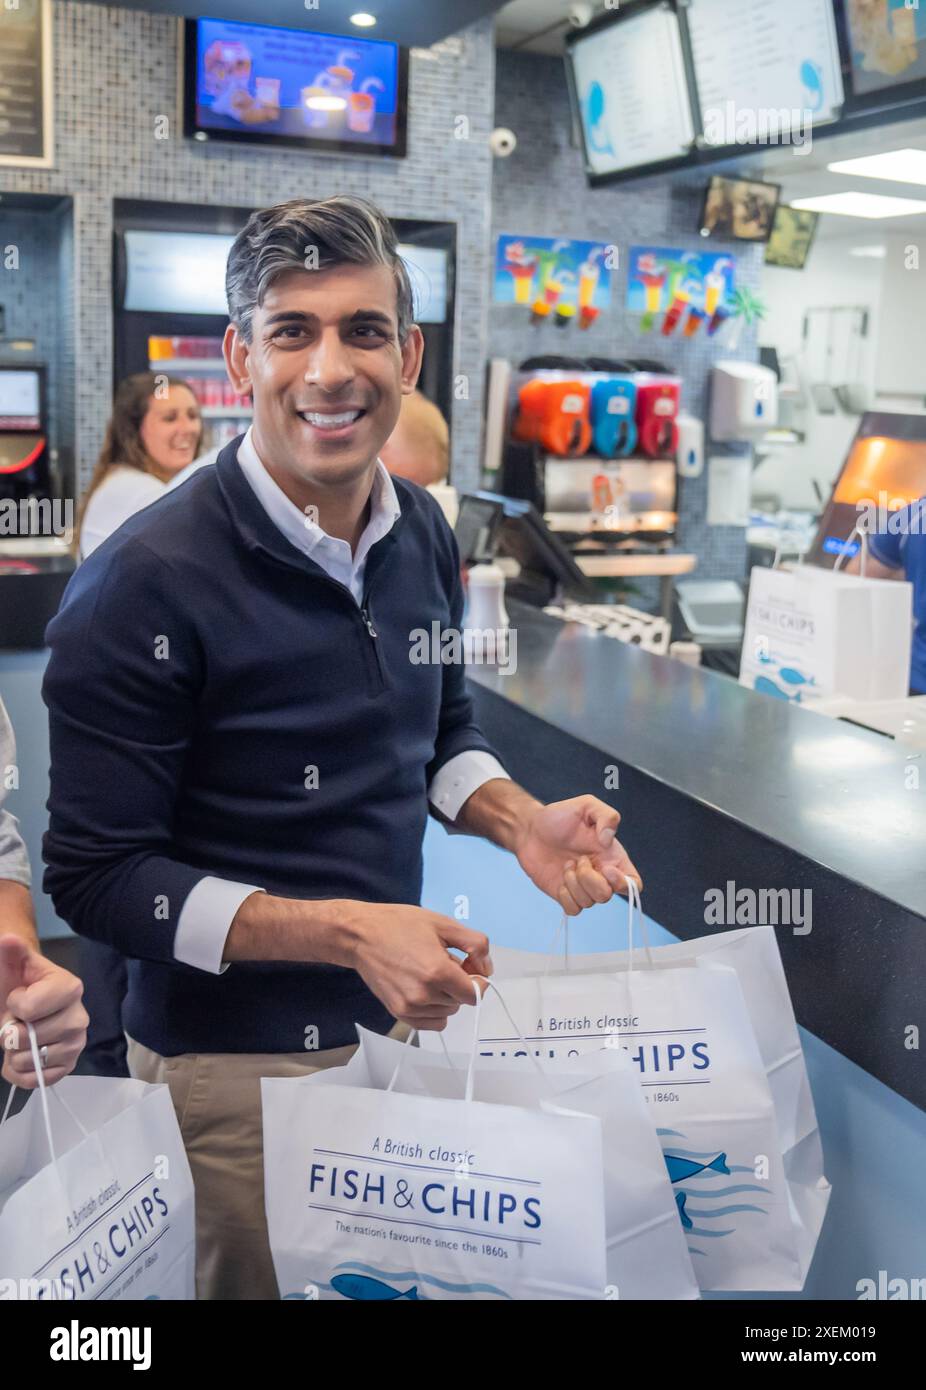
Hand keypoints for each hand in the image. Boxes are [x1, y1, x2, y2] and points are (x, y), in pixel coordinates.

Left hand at [0, 935, 87, 1087]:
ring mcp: (77, 1044)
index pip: (28, 1008)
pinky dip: (19, 1073)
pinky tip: (20, 1057)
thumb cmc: (18, 983)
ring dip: (12, 1054)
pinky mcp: (69, 1066)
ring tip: (19, 1038)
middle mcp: (80, 1017)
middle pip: (28, 1038)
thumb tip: (8, 939)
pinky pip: (36, 1080)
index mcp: (71, 988)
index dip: (12, 1005)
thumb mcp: (12, 965)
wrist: (24, 1004)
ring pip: (30, 1062)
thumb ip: (11, 951)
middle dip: (9, 1032)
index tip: (18, 996)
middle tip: (16, 1021)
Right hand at [344, 905, 490, 1031]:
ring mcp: (409, 1007)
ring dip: (446, 996)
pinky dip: (434, 1010)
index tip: (467, 965)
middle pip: (461, 1002)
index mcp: (438, 972)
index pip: (475, 993)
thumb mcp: (443, 924)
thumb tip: (487, 968)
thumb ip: (475, 944)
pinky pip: (431, 1023)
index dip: (477, 979)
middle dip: (460, 984)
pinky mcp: (399, 1013)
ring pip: (447, 1012)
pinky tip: (424, 988)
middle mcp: (424, 995)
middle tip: (443, 961)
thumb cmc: (400, 925)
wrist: (360, 935)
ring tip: (428, 972)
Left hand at [514, 795, 641, 916]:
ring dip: (573, 883)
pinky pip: (573, 910)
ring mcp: (582, 887)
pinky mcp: (565, 895)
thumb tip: (608, 840)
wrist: (530, 829)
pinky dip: (566, 897)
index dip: (623, 883)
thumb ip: (606, 816)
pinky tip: (560, 879)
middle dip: (589, 879)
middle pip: (607, 896)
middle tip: (578, 859)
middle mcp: (600, 875)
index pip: (633, 884)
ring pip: (589, 903)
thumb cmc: (559, 816)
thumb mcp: (586, 805)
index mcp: (612, 857)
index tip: (605, 868)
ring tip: (566, 864)